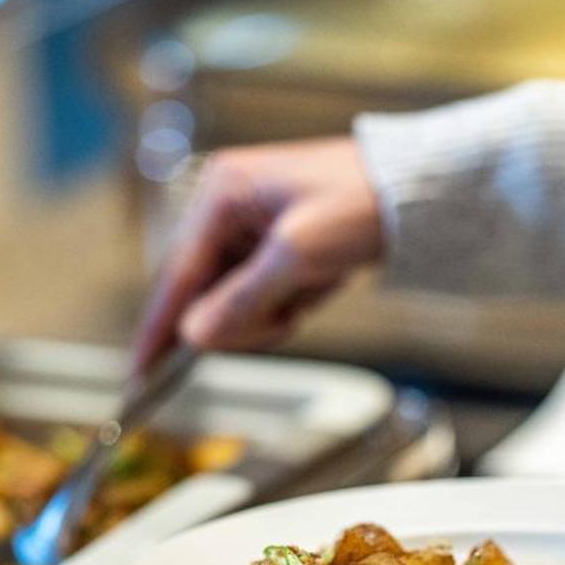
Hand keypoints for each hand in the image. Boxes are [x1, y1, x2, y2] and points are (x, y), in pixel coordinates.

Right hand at [131, 137, 382, 372]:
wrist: (424, 189)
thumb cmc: (363, 203)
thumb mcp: (300, 255)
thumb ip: (242, 299)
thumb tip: (194, 335)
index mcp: (221, 193)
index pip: (176, 274)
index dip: (159, 328)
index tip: (141, 376)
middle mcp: (227, 207)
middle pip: (204, 293)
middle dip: (244, 316)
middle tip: (285, 317)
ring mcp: (252, 226)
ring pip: (235, 300)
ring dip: (272, 311)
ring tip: (312, 289)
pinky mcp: (277, 245)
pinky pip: (265, 295)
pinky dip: (290, 303)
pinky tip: (320, 284)